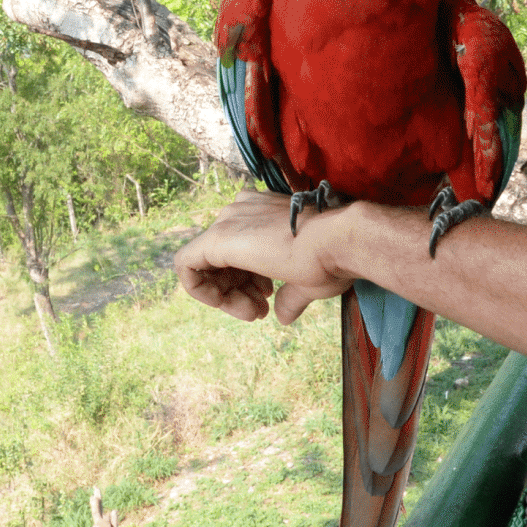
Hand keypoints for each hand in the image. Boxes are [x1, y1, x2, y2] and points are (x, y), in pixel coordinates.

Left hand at [174, 189, 358, 323]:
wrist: (341, 242)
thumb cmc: (333, 257)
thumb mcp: (307, 280)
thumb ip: (289, 295)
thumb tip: (284, 316)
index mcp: (260, 213)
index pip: (238, 252)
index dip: (246, 282)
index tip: (267, 300)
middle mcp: (240, 210)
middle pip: (221, 259)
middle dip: (237, 291)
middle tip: (260, 311)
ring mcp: (228, 222)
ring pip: (204, 264)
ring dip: (225, 296)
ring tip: (254, 312)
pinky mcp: (217, 238)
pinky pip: (185, 265)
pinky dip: (200, 290)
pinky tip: (225, 303)